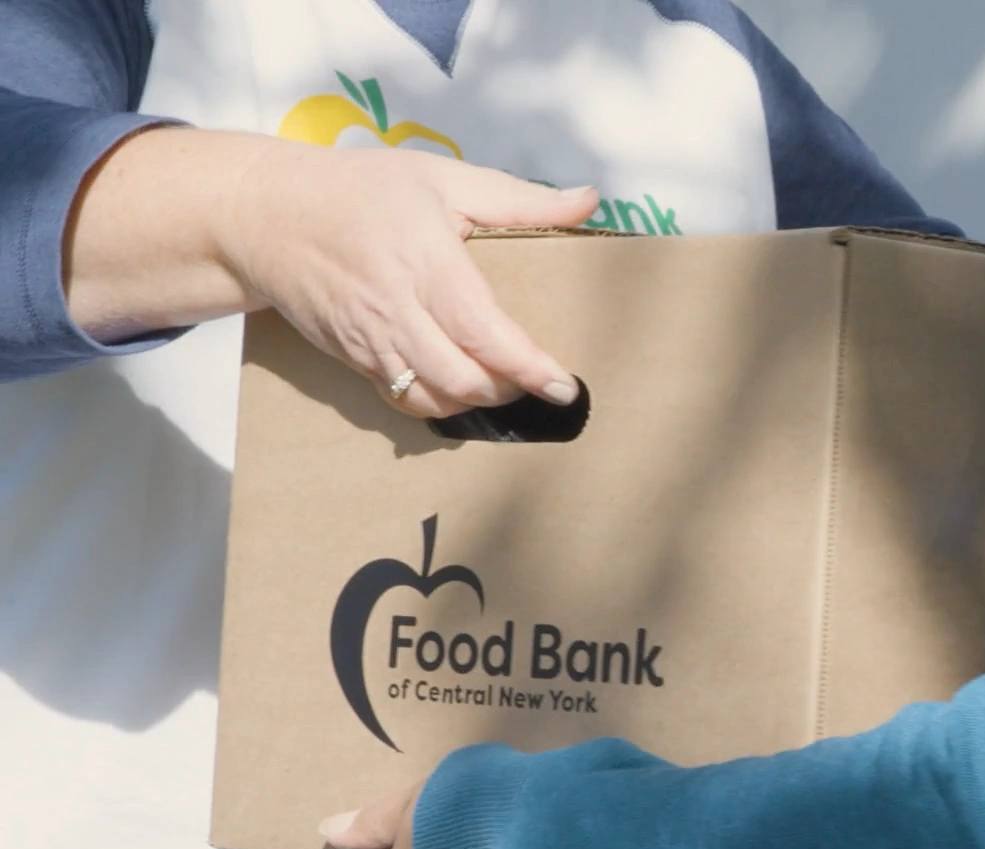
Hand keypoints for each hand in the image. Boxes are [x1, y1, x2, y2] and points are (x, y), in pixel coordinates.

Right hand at [220, 139, 599, 417]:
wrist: (264, 214)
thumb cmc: (361, 190)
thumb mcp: (442, 177)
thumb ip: (520, 198)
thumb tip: (590, 201)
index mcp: (425, 264)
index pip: (484, 332)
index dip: (529, 367)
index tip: (565, 385)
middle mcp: (396, 311)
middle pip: (462, 379)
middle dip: (508, 390)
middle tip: (539, 381)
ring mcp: (370, 341)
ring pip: (431, 399)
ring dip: (475, 403)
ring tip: (504, 386)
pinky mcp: (352, 358)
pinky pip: (400, 399)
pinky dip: (438, 404)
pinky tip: (460, 389)